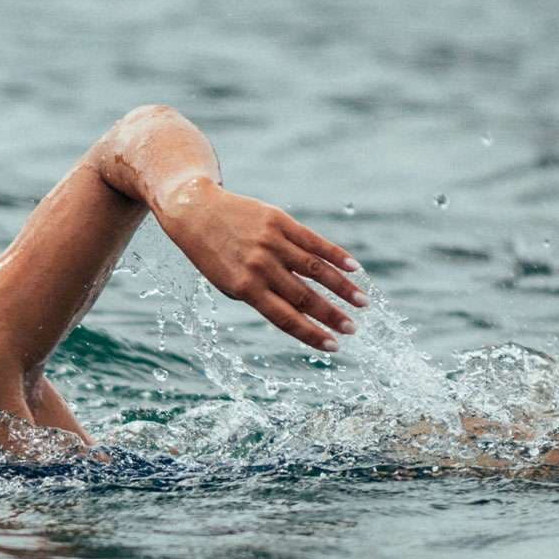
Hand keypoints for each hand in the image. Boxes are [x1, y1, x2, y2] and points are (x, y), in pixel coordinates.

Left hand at [154, 180, 365, 349]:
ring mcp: (271, 242)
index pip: (285, 317)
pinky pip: (313, 240)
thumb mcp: (228, 283)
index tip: (333, 346)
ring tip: (363, 303)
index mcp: (245, 288)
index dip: (311, 334)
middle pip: (304, 296)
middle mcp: (260, 266)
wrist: (195, 212)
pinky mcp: (279, 221)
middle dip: (331, 316)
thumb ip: (260, 297)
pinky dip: (335, 254)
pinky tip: (354, 268)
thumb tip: (300, 312)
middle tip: (353, 329)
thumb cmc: (214, 255)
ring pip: (315, 269)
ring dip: (342, 288)